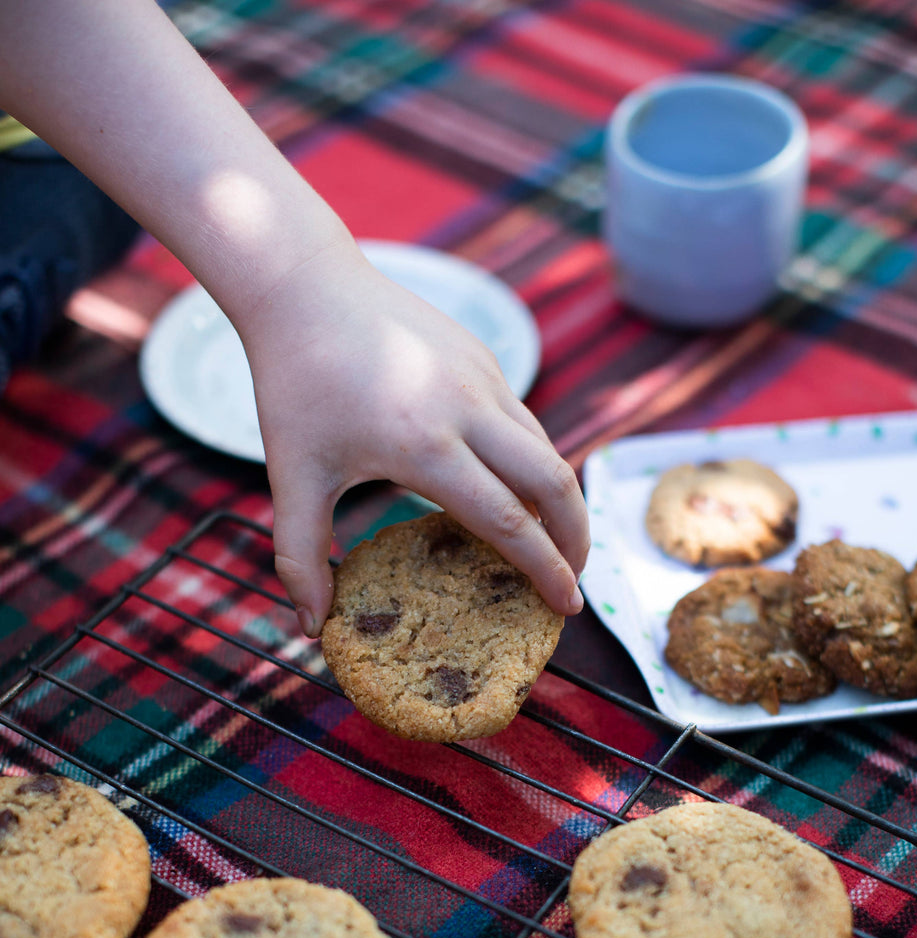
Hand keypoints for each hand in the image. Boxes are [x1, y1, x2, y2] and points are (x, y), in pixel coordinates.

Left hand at [239, 240, 589, 635]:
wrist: (304, 284)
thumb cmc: (294, 383)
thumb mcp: (291, 476)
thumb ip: (299, 557)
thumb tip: (310, 627)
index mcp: (426, 446)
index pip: (510, 522)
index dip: (545, 570)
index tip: (566, 607)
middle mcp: (467, 410)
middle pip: (555, 484)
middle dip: (577, 540)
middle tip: (575, 581)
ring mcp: (482, 377)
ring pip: (546, 450)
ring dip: (560, 502)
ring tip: (552, 542)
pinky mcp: (483, 358)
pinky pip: (524, 422)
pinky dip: (535, 463)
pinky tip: (517, 490)